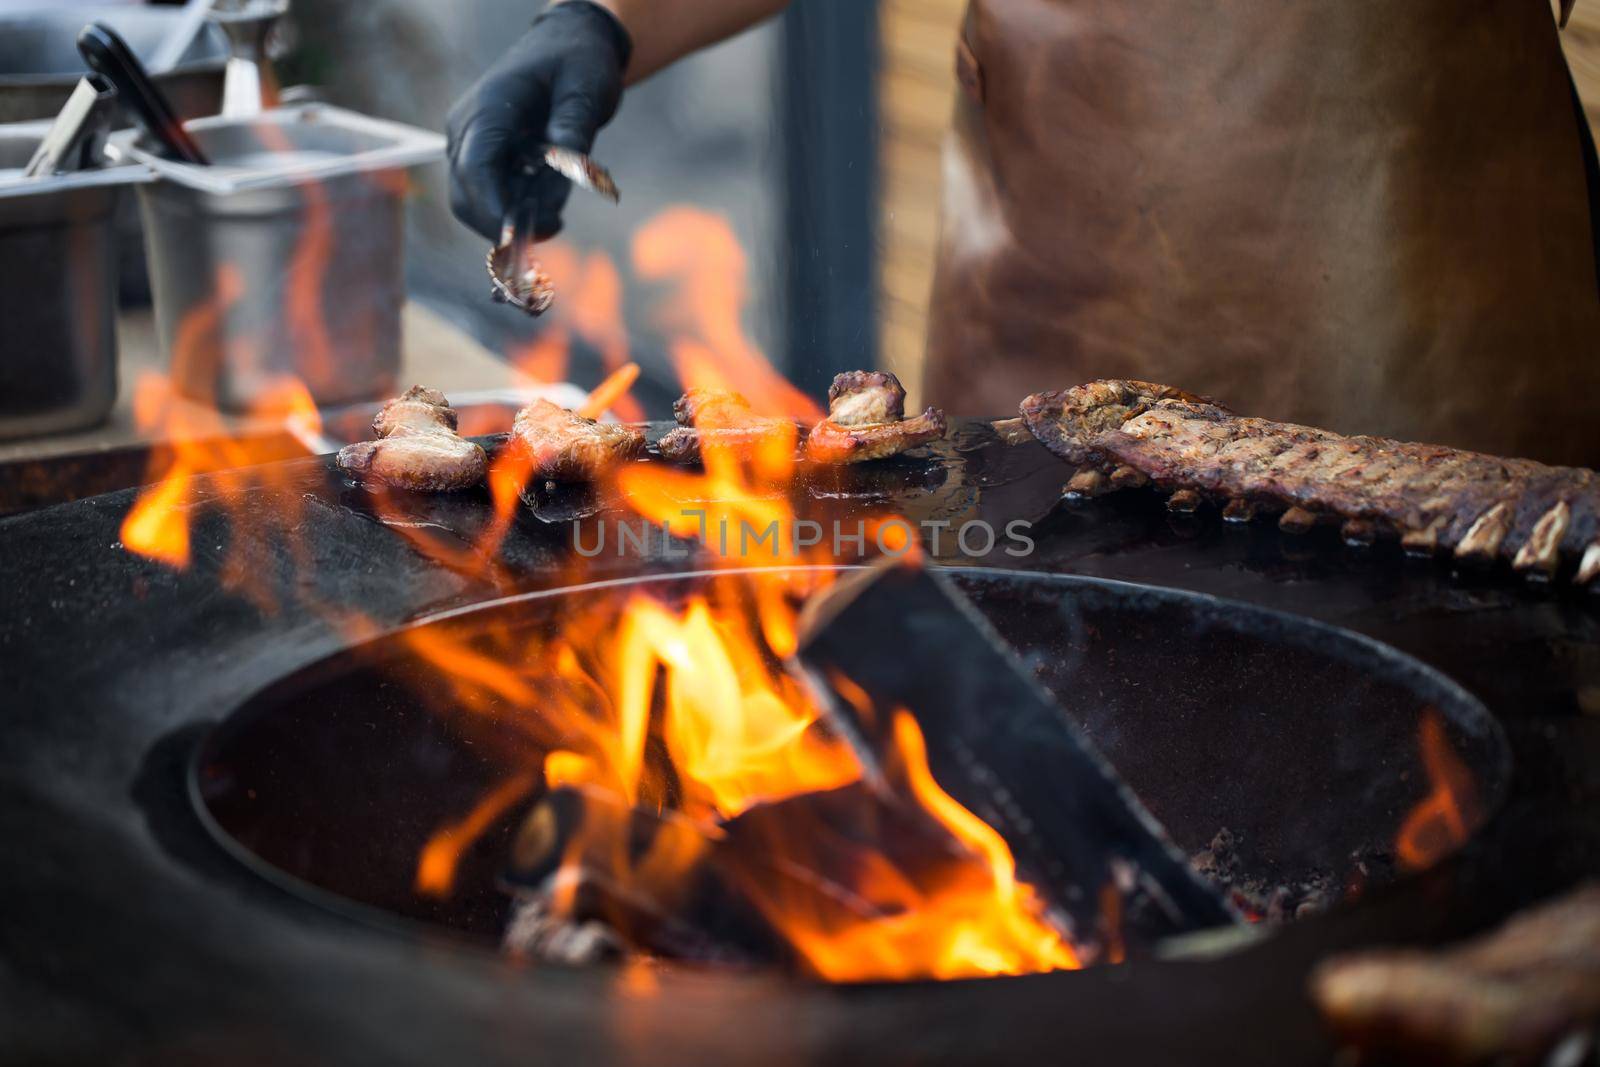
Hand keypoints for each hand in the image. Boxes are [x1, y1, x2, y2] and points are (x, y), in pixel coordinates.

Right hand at [446, 1, 631, 241]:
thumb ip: (574, 129)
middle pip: (466, 195)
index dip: (493, 207)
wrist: (568, 46)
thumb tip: (568, 170)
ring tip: (558, 214)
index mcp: (490, 107)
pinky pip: (490, 196)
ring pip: (474, 203)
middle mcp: (468, 128)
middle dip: (505, 224)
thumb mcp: (587, 89)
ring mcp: (470, 143)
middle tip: (555, 227)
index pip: (475, 167)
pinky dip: (517, 211)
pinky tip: (551, 207)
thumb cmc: (577, 62)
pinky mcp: (483, 156)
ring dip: (514, 219)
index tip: (521, 236)